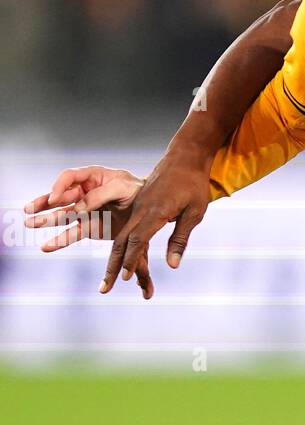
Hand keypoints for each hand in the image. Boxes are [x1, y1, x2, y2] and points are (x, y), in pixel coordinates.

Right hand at [24, 166, 153, 297]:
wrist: (156, 209)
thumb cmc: (140, 191)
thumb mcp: (124, 187)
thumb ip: (101, 194)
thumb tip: (80, 206)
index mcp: (93, 177)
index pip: (69, 177)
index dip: (60, 187)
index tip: (55, 198)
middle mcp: (85, 193)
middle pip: (60, 197)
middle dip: (44, 203)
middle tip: (28, 210)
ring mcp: (87, 211)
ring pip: (62, 215)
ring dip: (46, 220)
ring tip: (29, 224)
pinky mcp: (91, 227)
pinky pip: (72, 234)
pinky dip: (60, 240)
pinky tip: (46, 247)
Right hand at [97, 147, 213, 294]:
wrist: (184, 157)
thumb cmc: (193, 185)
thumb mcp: (195, 213)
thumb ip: (180, 239)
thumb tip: (172, 265)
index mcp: (154, 212)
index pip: (138, 240)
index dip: (131, 259)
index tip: (125, 277)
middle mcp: (141, 210)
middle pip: (122, 241)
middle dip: (114, 265)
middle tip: (105, 287)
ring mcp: (137, 207)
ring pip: (120, 235)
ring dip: (114, 258)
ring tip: (109, 278)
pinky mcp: (138, 205)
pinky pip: (125, 227)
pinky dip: (120, 245)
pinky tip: (118, 257)